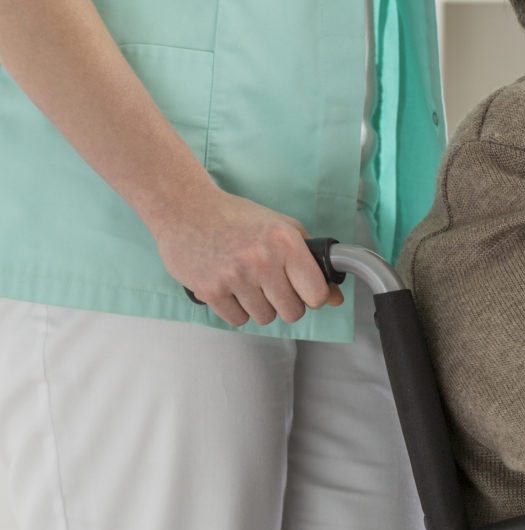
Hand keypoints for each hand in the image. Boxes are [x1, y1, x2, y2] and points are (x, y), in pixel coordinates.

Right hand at [151, 188, 341, 326]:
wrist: (185, 209)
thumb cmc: (236, 217)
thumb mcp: (282, 227)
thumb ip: (312, 260)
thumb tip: (335, 297)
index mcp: (285, 243)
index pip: (317, 294)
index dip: (314, 297)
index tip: (306, 292)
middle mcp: (262, 261)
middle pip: (292, 312)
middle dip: (287, 304)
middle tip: (275, 288)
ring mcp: (235, 277)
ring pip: (265, 318)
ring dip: (261, 306)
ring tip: (249, 284)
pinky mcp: (210, 290)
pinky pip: (237, 320)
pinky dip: (237, 310)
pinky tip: (232, 289)